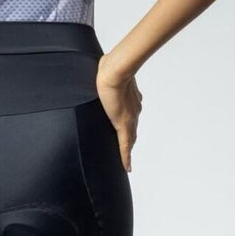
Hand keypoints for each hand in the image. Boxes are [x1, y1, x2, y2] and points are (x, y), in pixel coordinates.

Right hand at [96, 53, 141, 171]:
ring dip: (128, 149)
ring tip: (126, 160)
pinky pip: (125, 146)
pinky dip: (126, 157)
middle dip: (131, 140)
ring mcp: (129, 119)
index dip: (131, 126)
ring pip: (130, 139)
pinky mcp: (123, 126)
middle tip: (128, 150)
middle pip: (133, 130)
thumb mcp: (109, 74)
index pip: (132, 116)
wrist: (114, 72)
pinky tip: (127, 167)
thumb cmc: (110, 68)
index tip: (130, 132)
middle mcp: (134, 111)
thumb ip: (107, 76)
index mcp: (132, 100)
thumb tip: (100, 70)